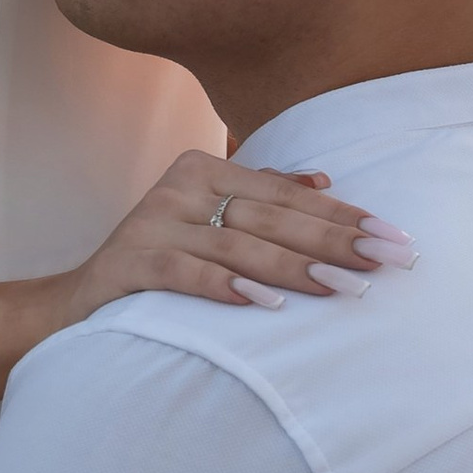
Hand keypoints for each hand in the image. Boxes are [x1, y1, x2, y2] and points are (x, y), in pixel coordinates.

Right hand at [56, 152, 412, 321]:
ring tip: (344, 288)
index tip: (393, 236)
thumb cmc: (159, 262)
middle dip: (335, 241)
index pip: (286, 193)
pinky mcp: (127, 263)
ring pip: (236, 244)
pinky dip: (223, 286)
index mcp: (202, 169)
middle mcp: (177, 188)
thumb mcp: (207, 221)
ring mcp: (150, 223)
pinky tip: (263, 304)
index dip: (342, 214)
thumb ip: (258, 196)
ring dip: (294, 268)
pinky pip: (182, 271)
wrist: (79, 304)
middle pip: (270, 216)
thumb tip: (324, 177)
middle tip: (388, 262)